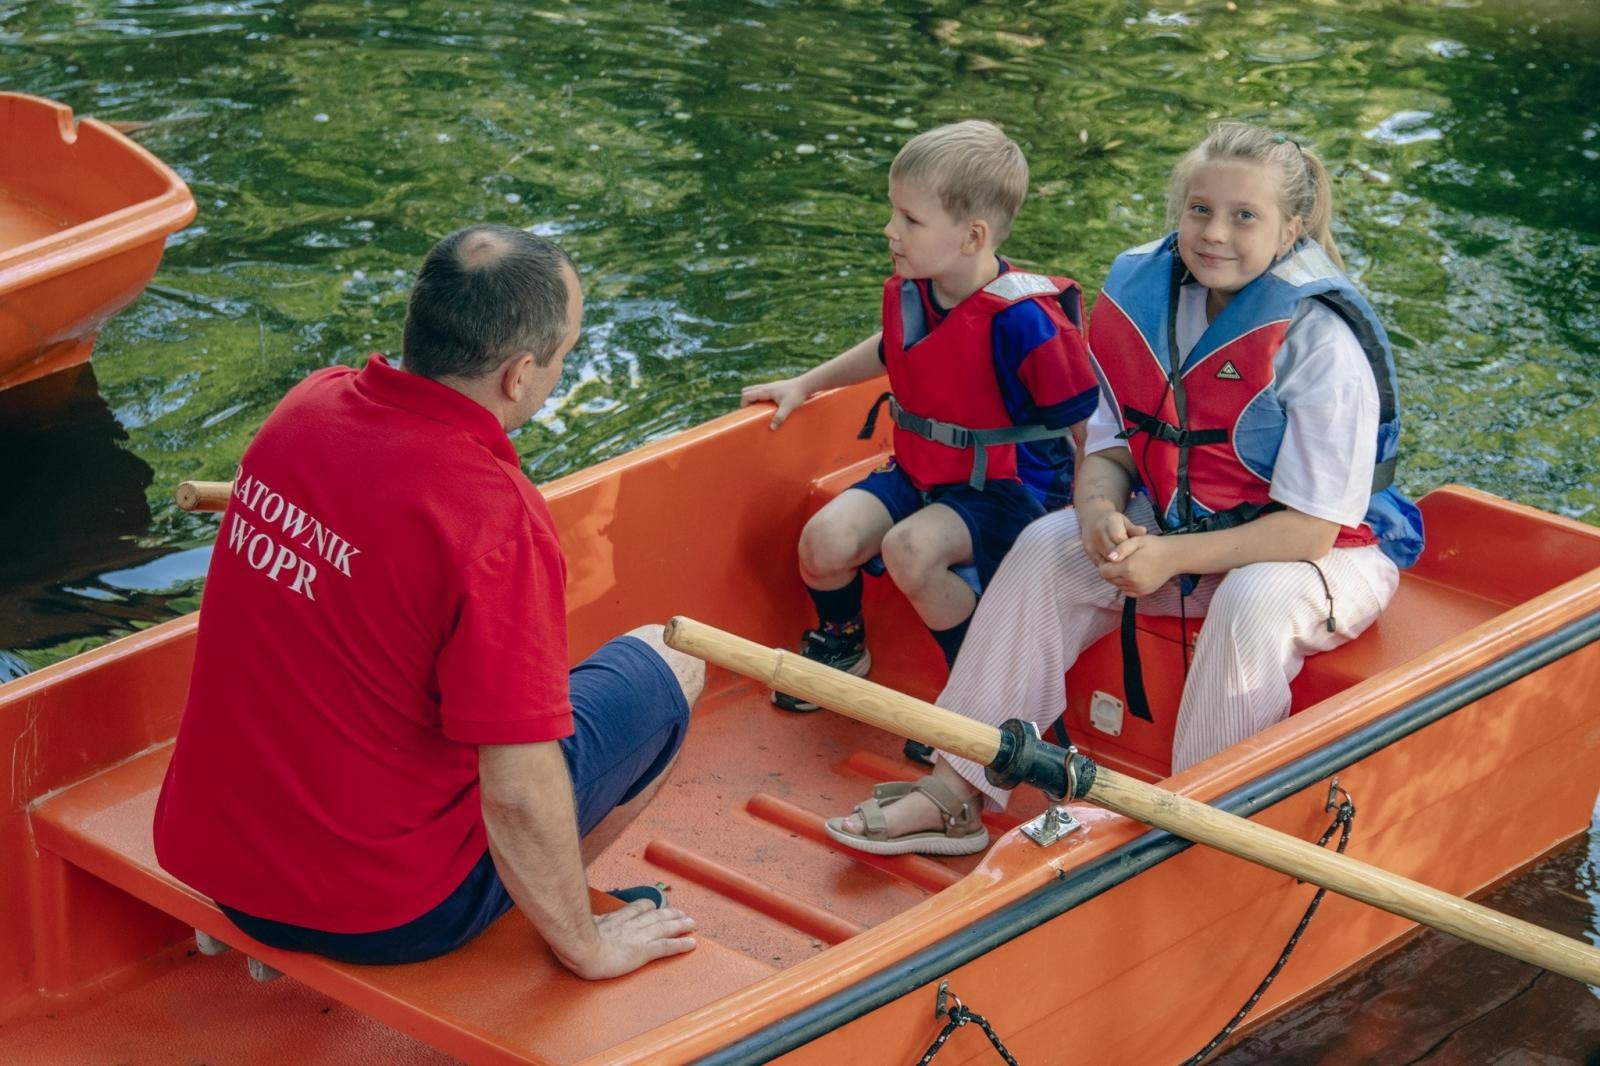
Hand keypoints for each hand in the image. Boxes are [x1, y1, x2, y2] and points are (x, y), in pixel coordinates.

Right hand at [565, 900, 696, 979]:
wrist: (580, 947)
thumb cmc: (574, 940)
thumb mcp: (576, 927)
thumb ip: (580, 926)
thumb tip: (569, 926)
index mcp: (614, 920)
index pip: (635, 910)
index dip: (648, 907)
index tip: (655, 905)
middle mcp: (629, 925)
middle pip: (655, 916)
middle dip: (670, 913)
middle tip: (681, 912)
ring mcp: (638, 937)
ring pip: (665, 928)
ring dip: (680, 924)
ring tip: (691, 922)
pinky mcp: (643, 951)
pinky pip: (666, 947)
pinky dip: (681, 944)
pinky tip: (691, 943)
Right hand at [740, 377, 809, 429]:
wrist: (806, 384)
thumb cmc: (797, 394)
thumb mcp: (788, 407)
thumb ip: (780, 417)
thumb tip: (772, 428)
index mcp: (766, 391)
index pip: (747, 394)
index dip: (743, 403)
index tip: (747, 412)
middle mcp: (766, 386)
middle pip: (748, 390)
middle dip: (746, 400)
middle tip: (751, 411)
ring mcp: (770, 385)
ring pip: (754, 389)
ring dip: (753, 397)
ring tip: (759, 408)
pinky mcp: (775, 386)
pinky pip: (762, 389)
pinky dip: (760, 395)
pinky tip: (768, 404)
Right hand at [1080, 505, 1146, 563]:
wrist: (1093, 519)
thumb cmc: (1114, 522)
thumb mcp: (1124, 521)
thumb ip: (1133, 528)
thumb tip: (1144, 532)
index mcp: (1110, 521)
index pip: (1119, 538)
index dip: (1128, 548)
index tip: (1136, 554)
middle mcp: (1099, 531)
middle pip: (1112, 551)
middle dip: (1124, 559)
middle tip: (1133, 564)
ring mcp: (1092, 542)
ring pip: (1106, 559)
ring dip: (1117, 565)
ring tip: (1127, 568)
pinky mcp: (1088, 551)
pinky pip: (1100, 563)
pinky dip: (1109, 567)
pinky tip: (1117, 569)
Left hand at [1096, 535, 1176, 597]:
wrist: (1174, 557)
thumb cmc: (1154, 546)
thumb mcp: (1136, 540)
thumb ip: (1120, 548)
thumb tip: (1109, 557)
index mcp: (1128, 568)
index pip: (1103, 572)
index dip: (1104, 564)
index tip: (1111, 557)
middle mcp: (1132, 581)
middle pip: (1109, 580)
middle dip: (1110, 571)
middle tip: (1119, 561)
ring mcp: (1138, 589)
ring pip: (1117, 585)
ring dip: (1117, 577)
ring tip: (1127, 566)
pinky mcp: (1143, 593)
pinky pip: (1126, 591)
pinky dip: (1125, 584)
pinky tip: (1132, 574)